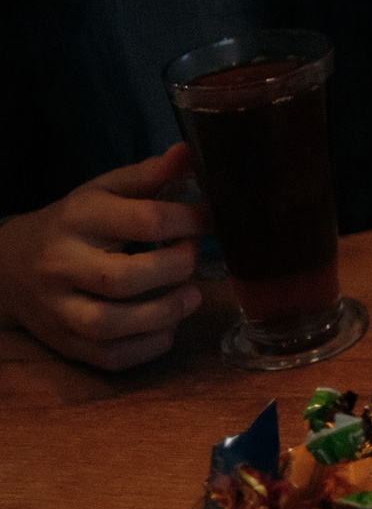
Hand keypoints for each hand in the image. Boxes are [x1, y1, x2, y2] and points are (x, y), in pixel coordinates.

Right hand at [0, 144, 211, 370]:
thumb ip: (149, 176)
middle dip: (174, 270)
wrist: (8, 265)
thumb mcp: (104, 191)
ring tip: (190, 297)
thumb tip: (191, 151)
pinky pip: (106, 357)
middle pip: (122, 278)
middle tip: (193, 258)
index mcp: (79, 218)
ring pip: (109, 326)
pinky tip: (166, 327)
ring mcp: (57, 308)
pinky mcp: (62, 342)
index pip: (144, 220)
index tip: (214, 219)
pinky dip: (146, 348)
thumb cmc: (73, 223)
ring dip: (163, 315)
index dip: (192, 220)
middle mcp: (62, 264)